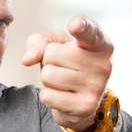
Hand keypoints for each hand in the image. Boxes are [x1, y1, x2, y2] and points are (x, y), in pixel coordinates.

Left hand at [22, 15, 113, 131]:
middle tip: (63, 68)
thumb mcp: (54, 44)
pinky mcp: (86, 107)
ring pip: (48, 75)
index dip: (81, 26)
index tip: (76, 24)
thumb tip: (28, 59)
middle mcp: (104, 64)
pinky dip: (48, 96)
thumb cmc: (67, 64)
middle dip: (49, 61)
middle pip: (52, 54)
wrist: (78, 99)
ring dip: (48, 80)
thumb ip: (39, 42)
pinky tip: (63, 96)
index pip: (90, 32)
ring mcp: (97, 86)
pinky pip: (48, 96)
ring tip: (63, 82)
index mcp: (100, 43)